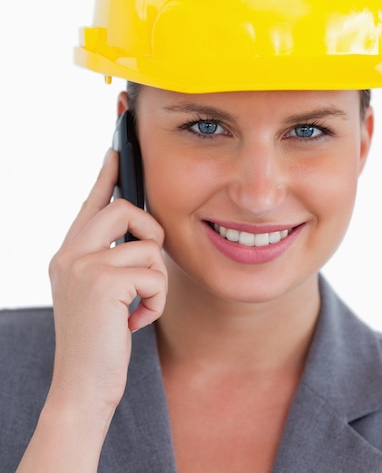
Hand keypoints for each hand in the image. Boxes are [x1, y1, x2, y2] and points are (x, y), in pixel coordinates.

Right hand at [48, 148, 166, 415]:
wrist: (82, 387)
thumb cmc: (98, 341)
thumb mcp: (98, 294)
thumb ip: (109, 260)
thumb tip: (142, 233)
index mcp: (68, 254)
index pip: (90, 203)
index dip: (106, 176)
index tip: (116, 151)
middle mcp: (69, 254)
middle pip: (122, 207)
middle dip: (150, 230)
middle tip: (148, 264)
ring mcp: (82, 266)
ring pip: (147, 244)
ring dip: (157, 280)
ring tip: (140, 305)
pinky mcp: (102, 283)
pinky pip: (154, 274)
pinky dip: (156, 300)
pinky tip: (137, 321)